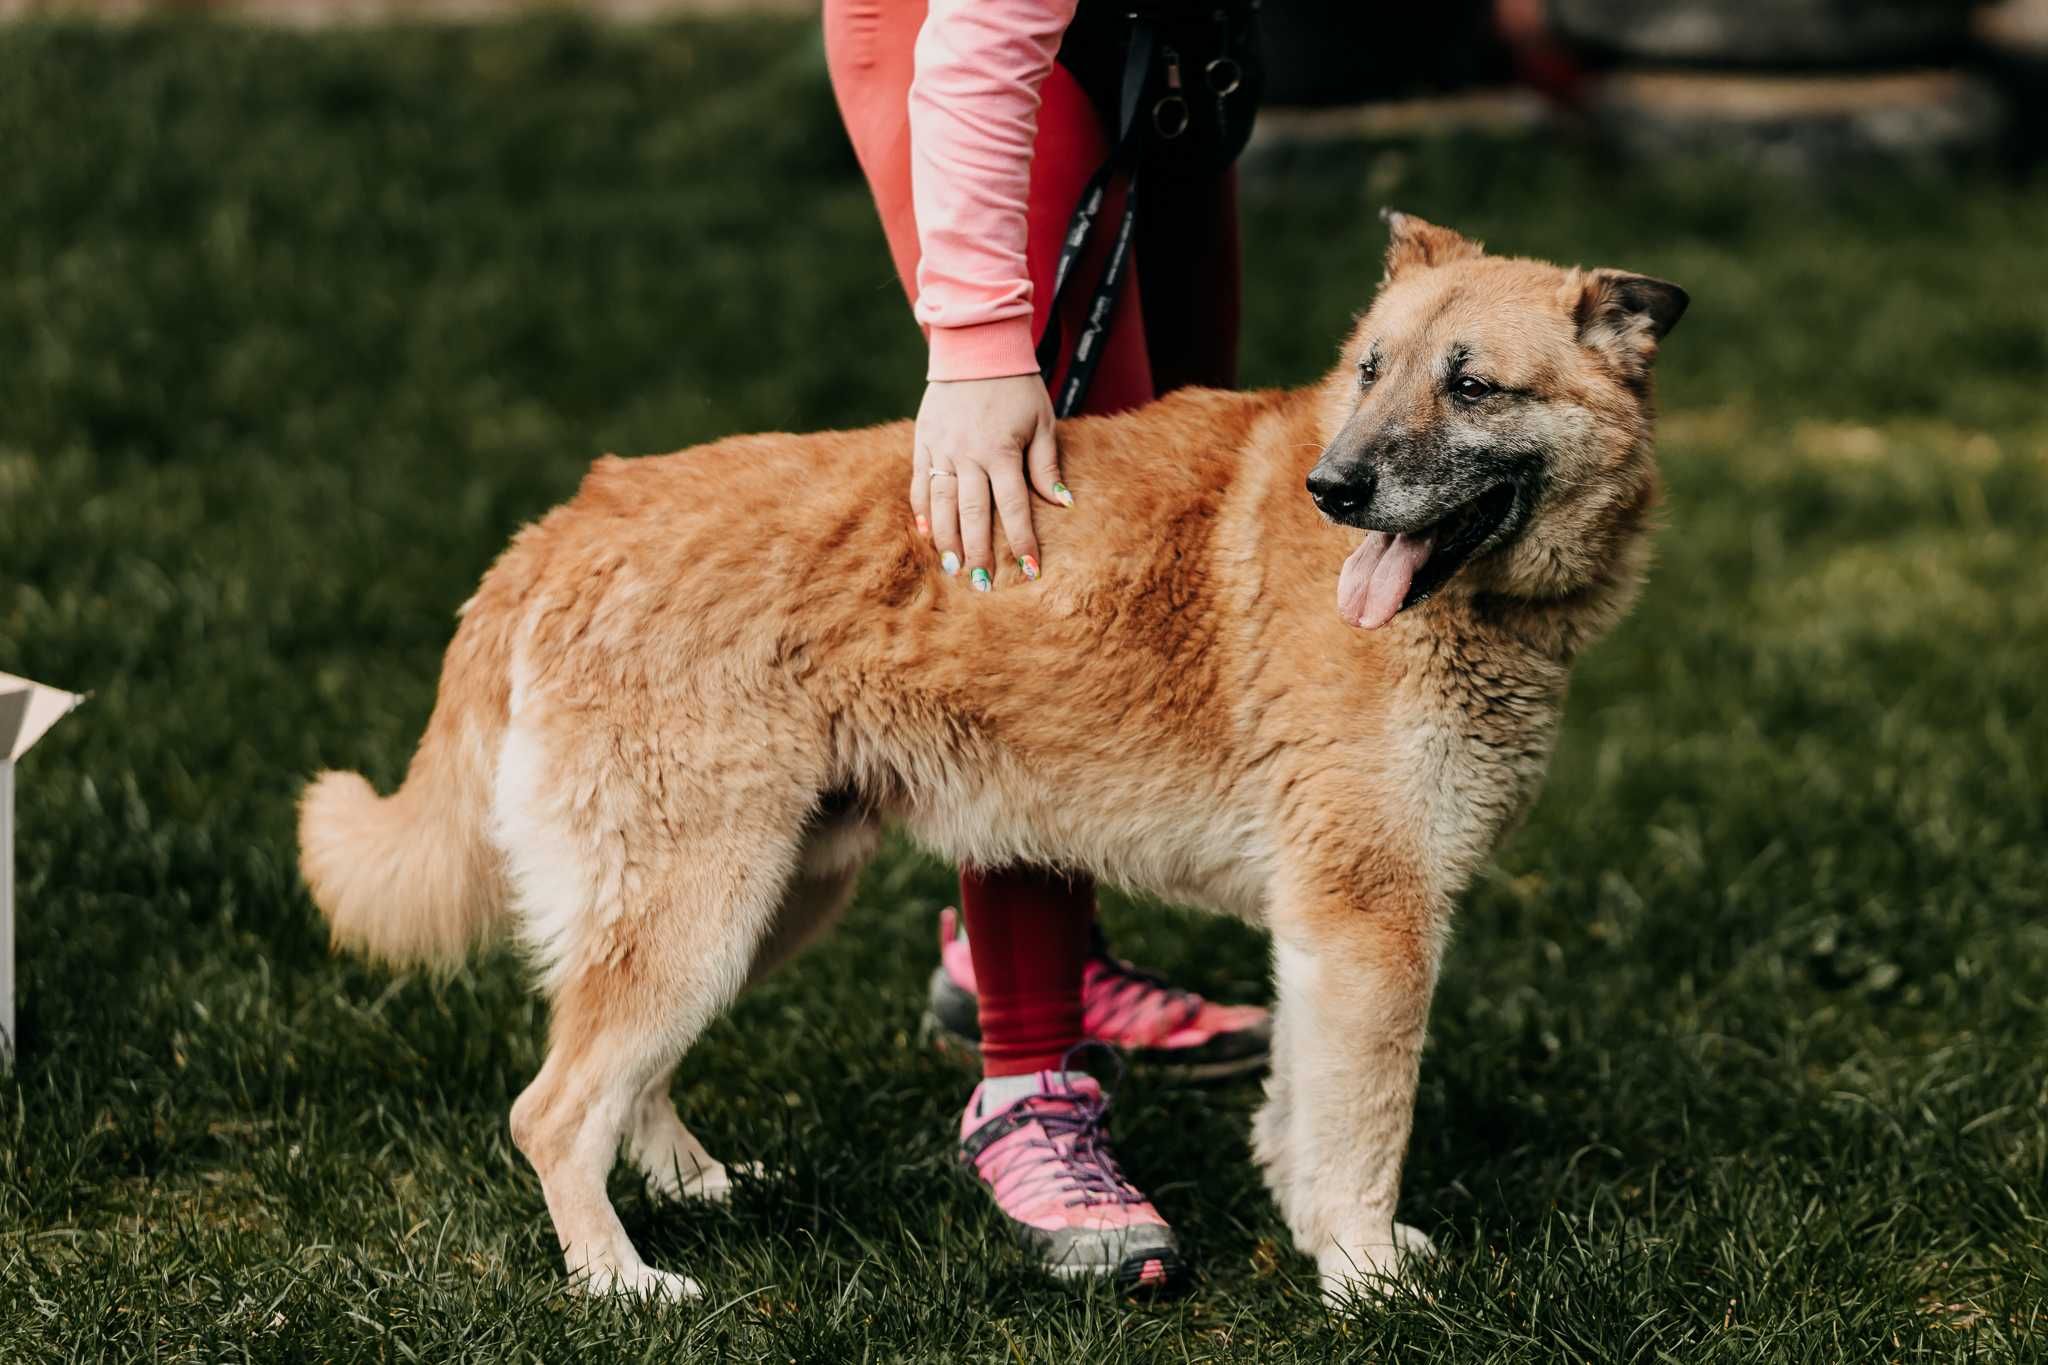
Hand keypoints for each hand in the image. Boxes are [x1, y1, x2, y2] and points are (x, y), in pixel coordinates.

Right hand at [911, 374, 1069, 589]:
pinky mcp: (923, 441)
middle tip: (982, 585)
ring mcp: (941, 449)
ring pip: (941, 505)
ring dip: (947, 540)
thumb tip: (1061, 504)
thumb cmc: (1017, 385)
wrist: (976, 346)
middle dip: (979, 552)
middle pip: (973, 514)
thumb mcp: (1042, 421)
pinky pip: (919, 483)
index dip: (1022, 541)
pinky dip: (921, 511)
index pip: (1014, 507)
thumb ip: (1047, 465)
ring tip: (953, 569)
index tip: (1028, 570)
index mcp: (1001, 451)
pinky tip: (926, 536)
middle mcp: (968, 454)